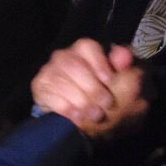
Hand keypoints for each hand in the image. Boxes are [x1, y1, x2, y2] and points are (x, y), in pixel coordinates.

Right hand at [31, 39, 150, 136]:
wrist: (83, 117)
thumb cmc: (104, 95)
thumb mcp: (122, 83)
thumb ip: (125, 67)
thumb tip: (125, 55)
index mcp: (85, 50)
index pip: (88, 47)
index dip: (99, 63)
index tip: (109, 80)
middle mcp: (65, 56)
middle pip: (73, 65)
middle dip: (92, 87)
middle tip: (106, 104)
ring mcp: (50, 71)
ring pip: (61, 80)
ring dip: (81, 100)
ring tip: (95, 114)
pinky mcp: (40, 87)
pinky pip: (50, 95)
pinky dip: (66, 107)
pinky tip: (78, 116)